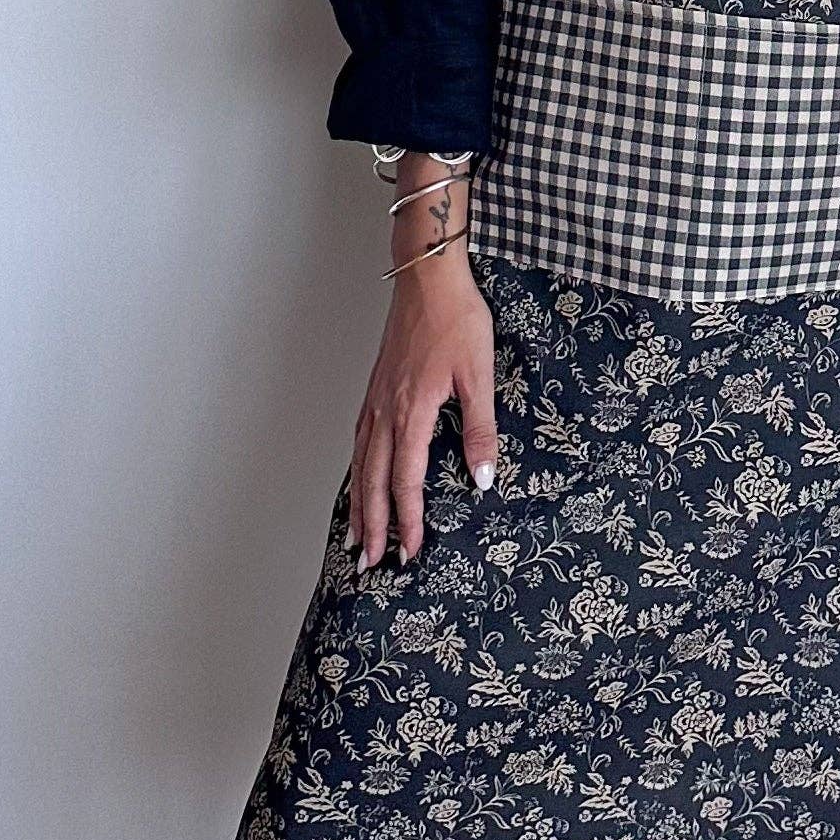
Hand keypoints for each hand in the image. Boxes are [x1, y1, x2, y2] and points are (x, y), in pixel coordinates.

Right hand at [349, 155, 498, 568]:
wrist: (428, 277)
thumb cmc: (457, 319)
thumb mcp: (479, 373)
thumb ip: (480, 428)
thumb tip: (483, 478)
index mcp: (412, 412)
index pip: (406, 481)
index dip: (408, 520)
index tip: (410, 551)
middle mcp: (386, 411)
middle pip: (374, 480)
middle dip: (372, 524)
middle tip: (369, 562)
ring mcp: (376, 398)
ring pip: (361, 462)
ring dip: (359, 502)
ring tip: (356, 535)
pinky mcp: (376, 385)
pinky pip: (360, 438)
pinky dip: (357, 467)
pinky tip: (360, 475)